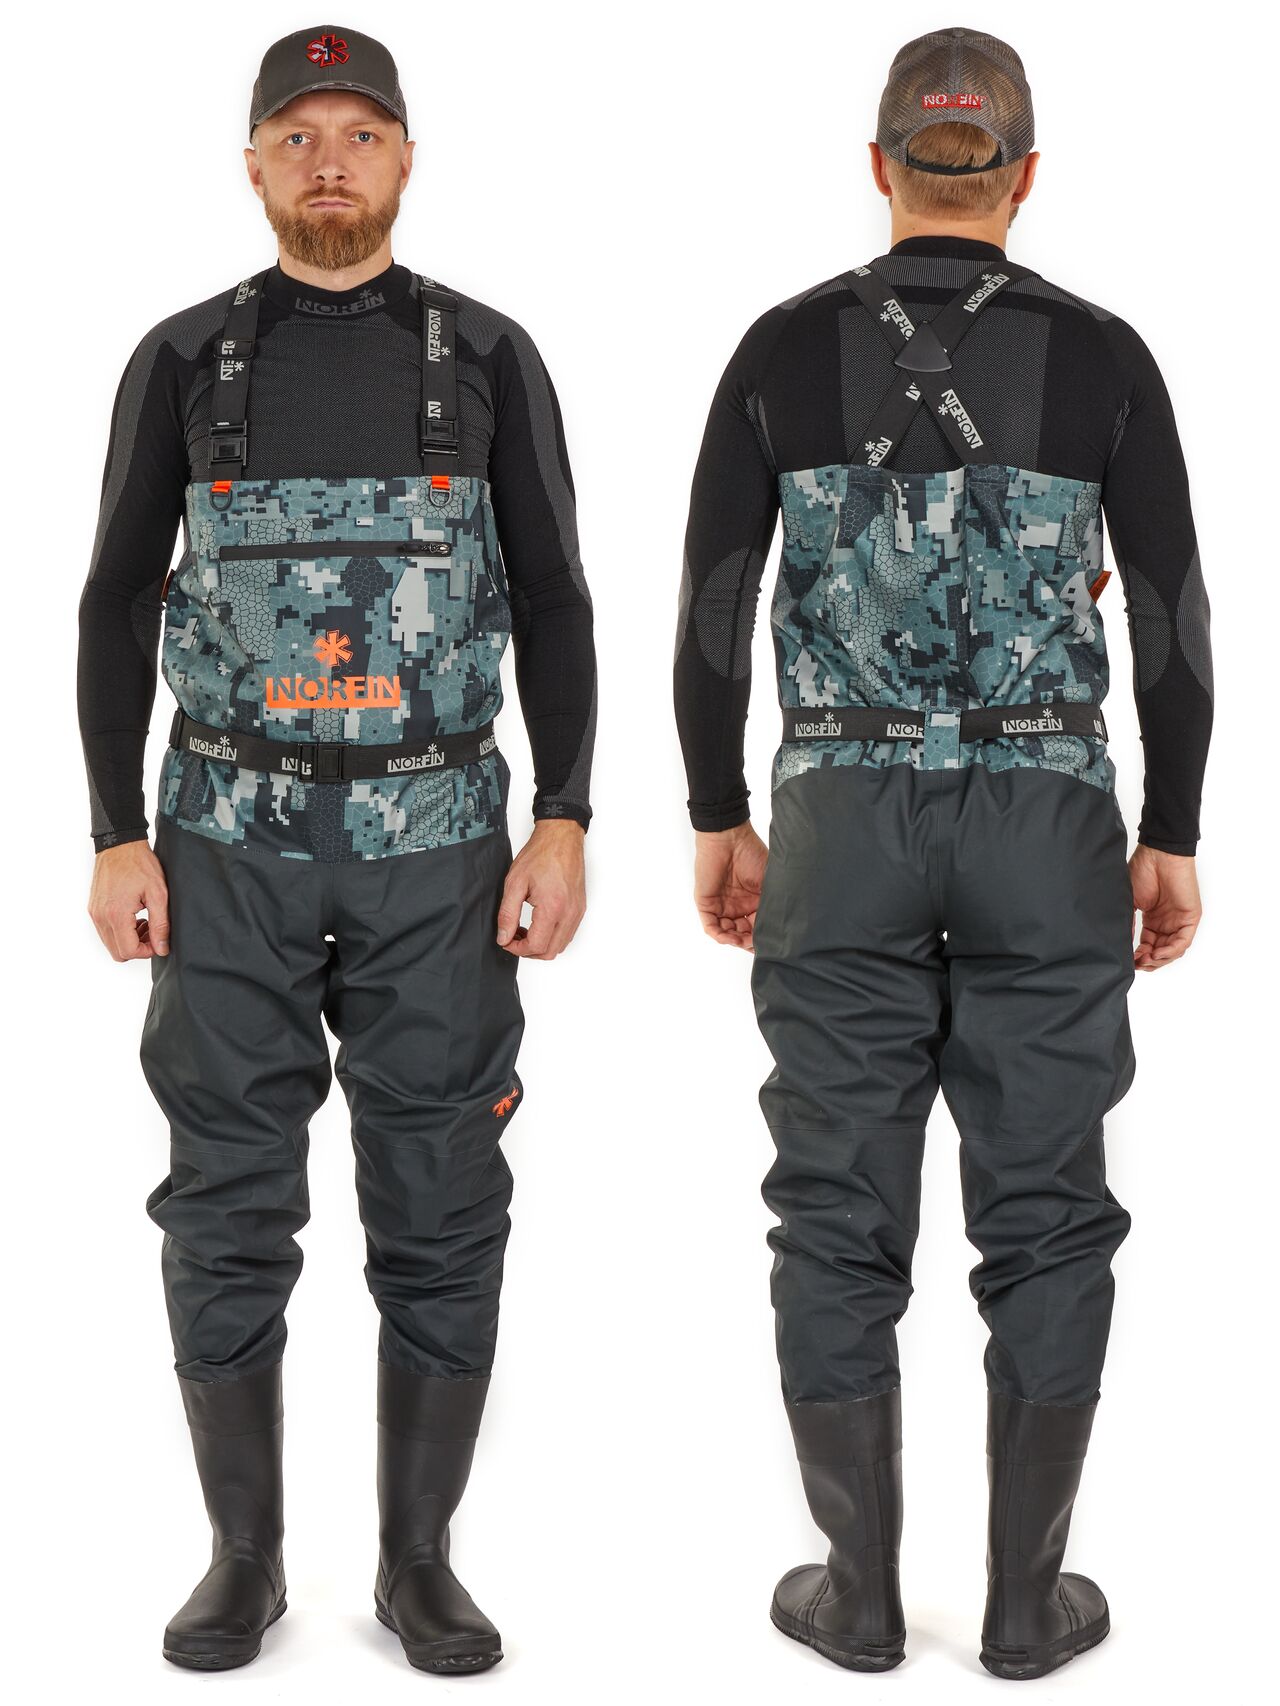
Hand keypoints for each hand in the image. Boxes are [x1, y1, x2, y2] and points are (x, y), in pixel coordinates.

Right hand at [88, 838, 169, 960]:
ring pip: (110, 943)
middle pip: (117, 953)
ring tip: (145, 923)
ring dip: (129, 940)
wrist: (119, 845)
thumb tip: (161, 948)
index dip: (147, 952)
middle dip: (138, 948)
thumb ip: (160, 924)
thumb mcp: (158, 894)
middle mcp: (101, 917)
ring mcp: (94, 913)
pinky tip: (134, 917)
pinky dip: (120, 931)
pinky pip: (105, 931)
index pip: (128, 951)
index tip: (159, 941)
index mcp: (116, 914)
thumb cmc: (139, 864)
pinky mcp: (93, 908)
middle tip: (153, 932)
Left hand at [496, 820, 585, 959]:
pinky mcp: (580, 909)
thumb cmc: (541, 855)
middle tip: (513, 937)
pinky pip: (567, 934)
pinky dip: (552, 936)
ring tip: (525, 930)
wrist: (561, 838)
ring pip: (560, 946)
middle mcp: (569, 913)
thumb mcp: (514, 883)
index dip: (517, 949)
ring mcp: (577, 912)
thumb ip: (507, 915)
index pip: (536, 946)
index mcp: (552, 908)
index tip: (506, 940)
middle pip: (550, 952)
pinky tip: (539, 923)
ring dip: (541, 945)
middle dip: (529, 950)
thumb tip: (503, 938)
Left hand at [694, 822, 768, 950]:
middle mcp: (738, 907)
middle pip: (742, 933)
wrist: (729, 838)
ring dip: (735, 940)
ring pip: (727, 933)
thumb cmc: (752, 854)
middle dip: (749, 942)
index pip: (758, 927)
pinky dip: (720, 935)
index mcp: (754, 902)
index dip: (763, 936)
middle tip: (756, 945)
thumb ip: (771, 905)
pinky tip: (731, 937)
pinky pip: (711, 926)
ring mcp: (721, 906)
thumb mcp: (768, 883)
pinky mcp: (706, 904)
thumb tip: (778, 927)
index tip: (771, 943)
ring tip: (743, 941)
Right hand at [1128, 844, 1201, 970]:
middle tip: (1137, 963)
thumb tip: (1123, 945)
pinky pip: (1182, 941)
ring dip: (1159, 959)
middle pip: (1161, 952)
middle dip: (1149, 962)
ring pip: (1173, 950)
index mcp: (1153, 919)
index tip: (1128, 960)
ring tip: (1145, 960)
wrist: (1158, 854)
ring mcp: (1179, 920)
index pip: (1148, 946)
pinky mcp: (1190, 918)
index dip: (1139, 956)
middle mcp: (1167, 922)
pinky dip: (1170, 951)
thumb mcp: (1130, 902)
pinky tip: (1157, 953)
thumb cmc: (1142, 871)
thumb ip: (1128, 924)